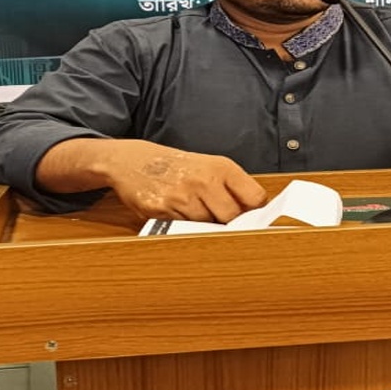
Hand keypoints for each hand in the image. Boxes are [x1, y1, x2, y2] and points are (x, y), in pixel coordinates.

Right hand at [36, 139, 267, 222]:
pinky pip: (183, 229)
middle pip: (232, 218)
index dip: (255, 213)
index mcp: (221, 167)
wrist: (133, 160)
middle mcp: (203, 180)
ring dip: (205, 226)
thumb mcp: (210, 166)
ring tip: (193, 211)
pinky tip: (177, 213)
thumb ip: (233, 187)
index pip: (254, 198)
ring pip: (208, 227)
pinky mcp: (162, 210)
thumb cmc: (178, 166)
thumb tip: (257, 214)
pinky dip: (183, 227)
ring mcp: (181, 196)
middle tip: (220, 220)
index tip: (253, 219)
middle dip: (229, 224)